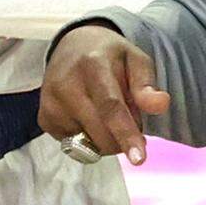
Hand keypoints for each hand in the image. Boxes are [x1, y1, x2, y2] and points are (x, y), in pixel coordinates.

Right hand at [41, 25, 169, 163]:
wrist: (71, 46)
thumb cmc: (110, 56)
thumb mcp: (135, 59)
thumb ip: (147, 84)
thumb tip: (160, 105)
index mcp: (92, 65)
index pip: (110, 107)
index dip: (126, 134)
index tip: (138, 159)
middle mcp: (65, 85)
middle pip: (101, 133)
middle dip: (123, 136)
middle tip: (129, 114)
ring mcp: (51, 104)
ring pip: (89, 145)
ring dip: (106, 137)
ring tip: (104, 110)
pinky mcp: (45, 120)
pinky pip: (76, 146)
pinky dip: (89, 137)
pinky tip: (87, 115)